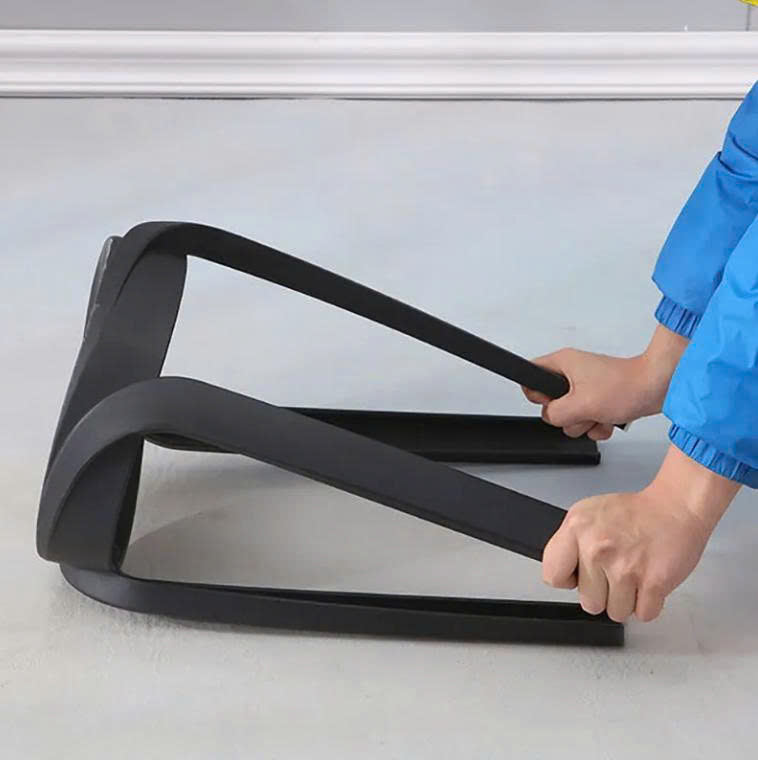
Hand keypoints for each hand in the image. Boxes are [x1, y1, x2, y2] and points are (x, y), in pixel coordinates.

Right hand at [522, 325, 688, 440]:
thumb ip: (555, 412)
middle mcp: (573, 373)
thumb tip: (550, 416)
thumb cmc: (627, 386)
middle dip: (568, 415)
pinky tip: (609, 419)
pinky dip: (598, 424)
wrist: (658, 388)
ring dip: (585, 422)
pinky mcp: (600, 398)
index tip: (555, 402)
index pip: (531, 377)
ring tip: (600, 413)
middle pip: (551, 403)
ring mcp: (587, 386)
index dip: (538, 395)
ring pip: (570, 415)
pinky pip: (587, 419)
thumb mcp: (581, 404)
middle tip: (583, 409)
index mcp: (563, 363)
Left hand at [543, 446, 739, 621]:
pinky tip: (648, 580)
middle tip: (616, 570)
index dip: (568, 579)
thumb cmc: (633, 513)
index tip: (580, 573)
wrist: (675, 507)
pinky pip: (643, 614)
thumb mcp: (586, 515)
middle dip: (603, 592)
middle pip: (588, 602)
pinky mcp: (653, 583)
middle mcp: (597, 548)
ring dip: (626, 599)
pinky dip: (648, 604)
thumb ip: (569, 544)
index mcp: (576, 528)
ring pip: (616, 613)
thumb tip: (563, 575)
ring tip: (633, 573)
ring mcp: (625, 567)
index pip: (553, 575)